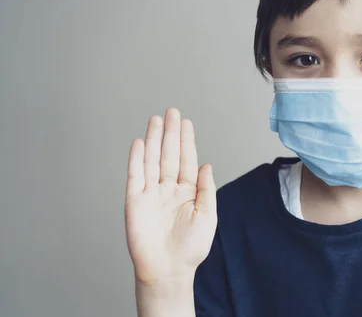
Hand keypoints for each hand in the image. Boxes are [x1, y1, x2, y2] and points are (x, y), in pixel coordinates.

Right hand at [125, 107, 216, 284]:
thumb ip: (206, 189)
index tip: (186, 122)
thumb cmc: (190, 247)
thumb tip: (207, 164)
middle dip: (171, 133)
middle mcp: (168, 188)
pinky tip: (139, 142)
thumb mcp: (207, 216)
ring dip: (153, 140)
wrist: (168, 269)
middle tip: (172, 111)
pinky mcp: (135, 201)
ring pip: (152, 160)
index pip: (186, 160)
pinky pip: (135, 176)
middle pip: (168, 154)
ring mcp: (151, 193)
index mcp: (187, 191)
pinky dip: (136, 159)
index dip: (186, 141)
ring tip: (156, 120)